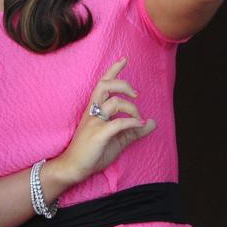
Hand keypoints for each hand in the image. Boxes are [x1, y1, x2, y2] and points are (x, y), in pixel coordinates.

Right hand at [51, 58, 155, 184]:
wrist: (74, 167)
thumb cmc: (92, 152)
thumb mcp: (117, 140)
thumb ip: (133, 131)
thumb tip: (153, 122)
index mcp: (95, 109)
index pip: (103, 84)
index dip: (113, 70)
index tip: (124, 59)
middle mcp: (93, 112)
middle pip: (106, 86)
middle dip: (123, 84)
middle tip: (136, 94)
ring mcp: (95, 122)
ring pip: (114, 102)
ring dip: (132, 108)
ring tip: (138, 118)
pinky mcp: (98, 135)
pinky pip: (117, 123)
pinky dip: (131, 122)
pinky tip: (139, 125)